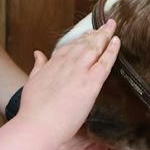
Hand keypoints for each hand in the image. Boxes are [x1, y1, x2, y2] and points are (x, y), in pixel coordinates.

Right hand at [14, 19, 119, 146]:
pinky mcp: (91, 83)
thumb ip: (38, 66)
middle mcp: (67, 63)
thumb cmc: (33, 109)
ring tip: (112, 27)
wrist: (37, 124)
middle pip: (84, 43)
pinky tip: (117, 41)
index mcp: (53, 63)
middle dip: (96, 33)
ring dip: (104, 35)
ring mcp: (79, 71)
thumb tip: (38, 54)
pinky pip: (105, 62)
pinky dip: (112, 50)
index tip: (87, 33)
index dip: (80, 39)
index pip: (69, 46)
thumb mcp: (32, 82)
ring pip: (95, 47)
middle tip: (106, 25)